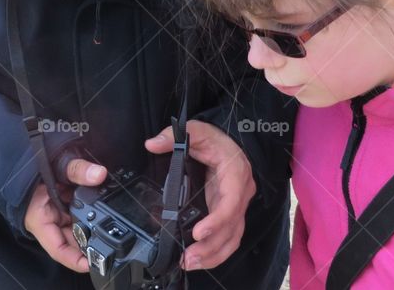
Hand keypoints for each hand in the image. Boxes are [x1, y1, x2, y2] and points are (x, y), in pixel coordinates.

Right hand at [23, 159, 106, 272]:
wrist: (32, 154)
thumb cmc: (33, 165)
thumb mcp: (55, 166)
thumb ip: (76, 170)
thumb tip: (99, 174)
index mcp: (39, 220)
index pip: (58, 249)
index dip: (75, 260)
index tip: (93, 262)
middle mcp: (48, 221)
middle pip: (72, 242)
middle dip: (89, 243)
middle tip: (108, 242)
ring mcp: (57, 215)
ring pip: (77, 229)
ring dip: (91, 228)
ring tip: (107, 226)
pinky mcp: (64, 207)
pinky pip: (79, 216)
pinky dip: (89, 215)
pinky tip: (102, 213)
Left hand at [145, 120, 254, 270]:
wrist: (232, 142)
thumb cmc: (216, 138)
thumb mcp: (196, 130)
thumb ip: (174, 135)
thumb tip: (152, 144)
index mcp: (236, 176)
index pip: (231, 204)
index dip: (216, 221)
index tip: (198, 232)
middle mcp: (241, 194)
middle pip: (232, 229)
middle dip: (211, 247)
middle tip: (188, 257)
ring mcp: (237, 206)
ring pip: (232, 238)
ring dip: (213, 254)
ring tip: (189, 263)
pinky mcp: (230, 214)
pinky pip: (228, 238)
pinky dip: (216, 252)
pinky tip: (199, 259)